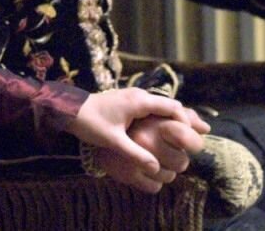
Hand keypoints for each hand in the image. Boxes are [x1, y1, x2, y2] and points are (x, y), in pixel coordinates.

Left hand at [66, 88, 209, 191]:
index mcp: (139, 101)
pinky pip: (152, 107)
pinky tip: (165, 132)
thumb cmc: (90, 123)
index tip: (191, 139)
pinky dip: (162, 118)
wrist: (69, 109)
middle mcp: (139, 95)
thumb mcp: (113, 141)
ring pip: (162, 106)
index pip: (173, 107)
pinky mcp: (129, 101)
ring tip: (184, 137)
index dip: (186, 122)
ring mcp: (134, 96)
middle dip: (183, 121)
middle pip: (171, 105)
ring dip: (173, 119)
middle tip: (195, 139)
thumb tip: (155, 168)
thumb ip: (135, 154)